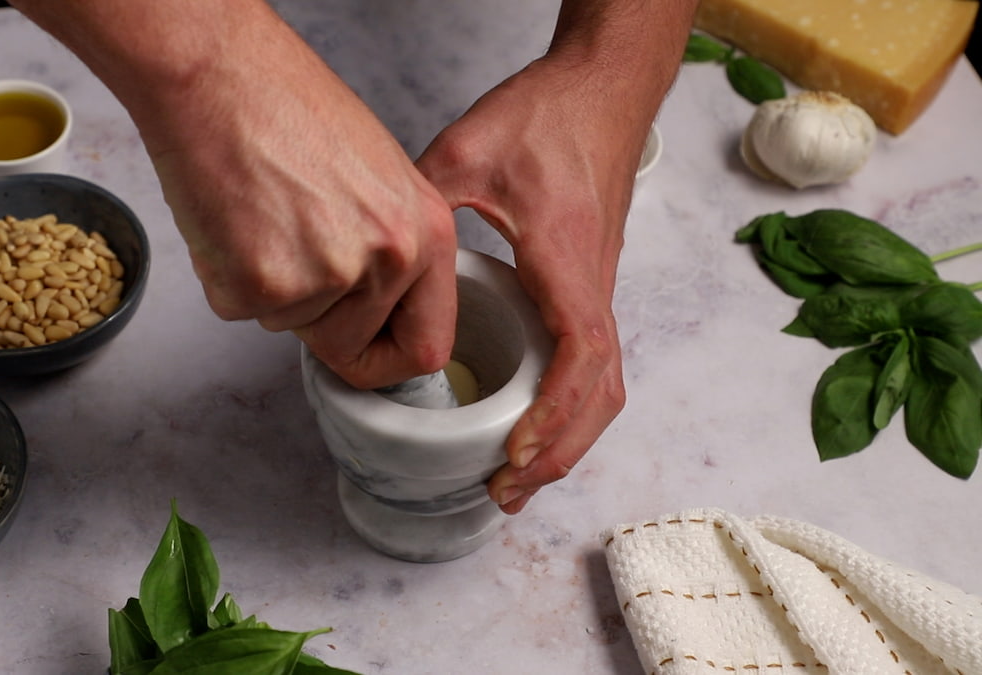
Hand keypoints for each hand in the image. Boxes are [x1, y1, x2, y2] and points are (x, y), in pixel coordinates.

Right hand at [9, 0, 459, 388]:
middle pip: (349, 345)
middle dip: (312, 314)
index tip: (363, 351)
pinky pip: (242, 311)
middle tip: (289, 244)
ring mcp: (326, 275)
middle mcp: (388, 258)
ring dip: (268, 288)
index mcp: (426, 232)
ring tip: (262, 215)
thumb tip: (380, 315)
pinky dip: (226, 276)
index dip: (386, 357)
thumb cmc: (285, 106)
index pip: (426, 347)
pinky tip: (233, 217)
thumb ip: (389, 252)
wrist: (216, 72)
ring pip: (290, 328)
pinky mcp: (263, 282)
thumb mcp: (377, 179)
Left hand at [417, 56, 643, 514]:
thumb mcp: (469, 151)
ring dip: (568, 438)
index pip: (578, 354)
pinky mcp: (590, 285)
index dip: (553, 413)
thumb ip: (422, 201)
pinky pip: (592, 362)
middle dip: (561, 451)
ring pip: (604, 384)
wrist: (603, 91)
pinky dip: (568, 407)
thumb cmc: (548, 116)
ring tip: (516, 475)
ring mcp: (597, 288)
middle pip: (602, 392)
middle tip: (505, 490)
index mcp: (566, 259)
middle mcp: (593, 284)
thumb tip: (377, 254)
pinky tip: (530, 423)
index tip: (515, 450)